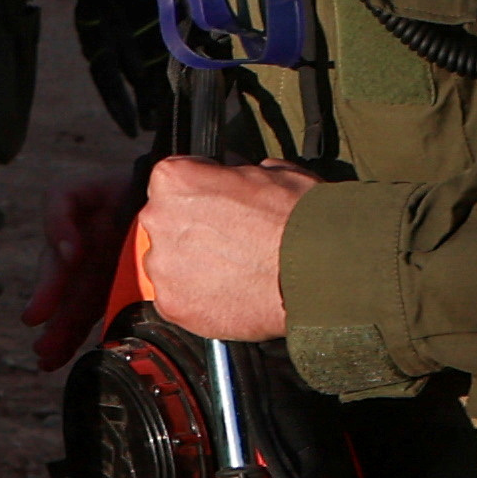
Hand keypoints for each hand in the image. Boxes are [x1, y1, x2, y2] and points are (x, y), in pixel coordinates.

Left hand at [138, 157, 316, 343]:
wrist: (318, 272)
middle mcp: (158, 220)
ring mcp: (162, 266)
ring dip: (192, 267)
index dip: (198, 192)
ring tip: (233, 272)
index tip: (215, 204)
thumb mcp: (274, 173)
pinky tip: (229, 295)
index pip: (171, 182)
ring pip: (168, 264)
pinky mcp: (173, 305)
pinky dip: (198, 300)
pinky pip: (178, 299)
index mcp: (175, 180)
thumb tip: (241, 178)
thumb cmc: (300, 219)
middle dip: (191, 231)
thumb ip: (240, 175)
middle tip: (229, 243)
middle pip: (165, 224)